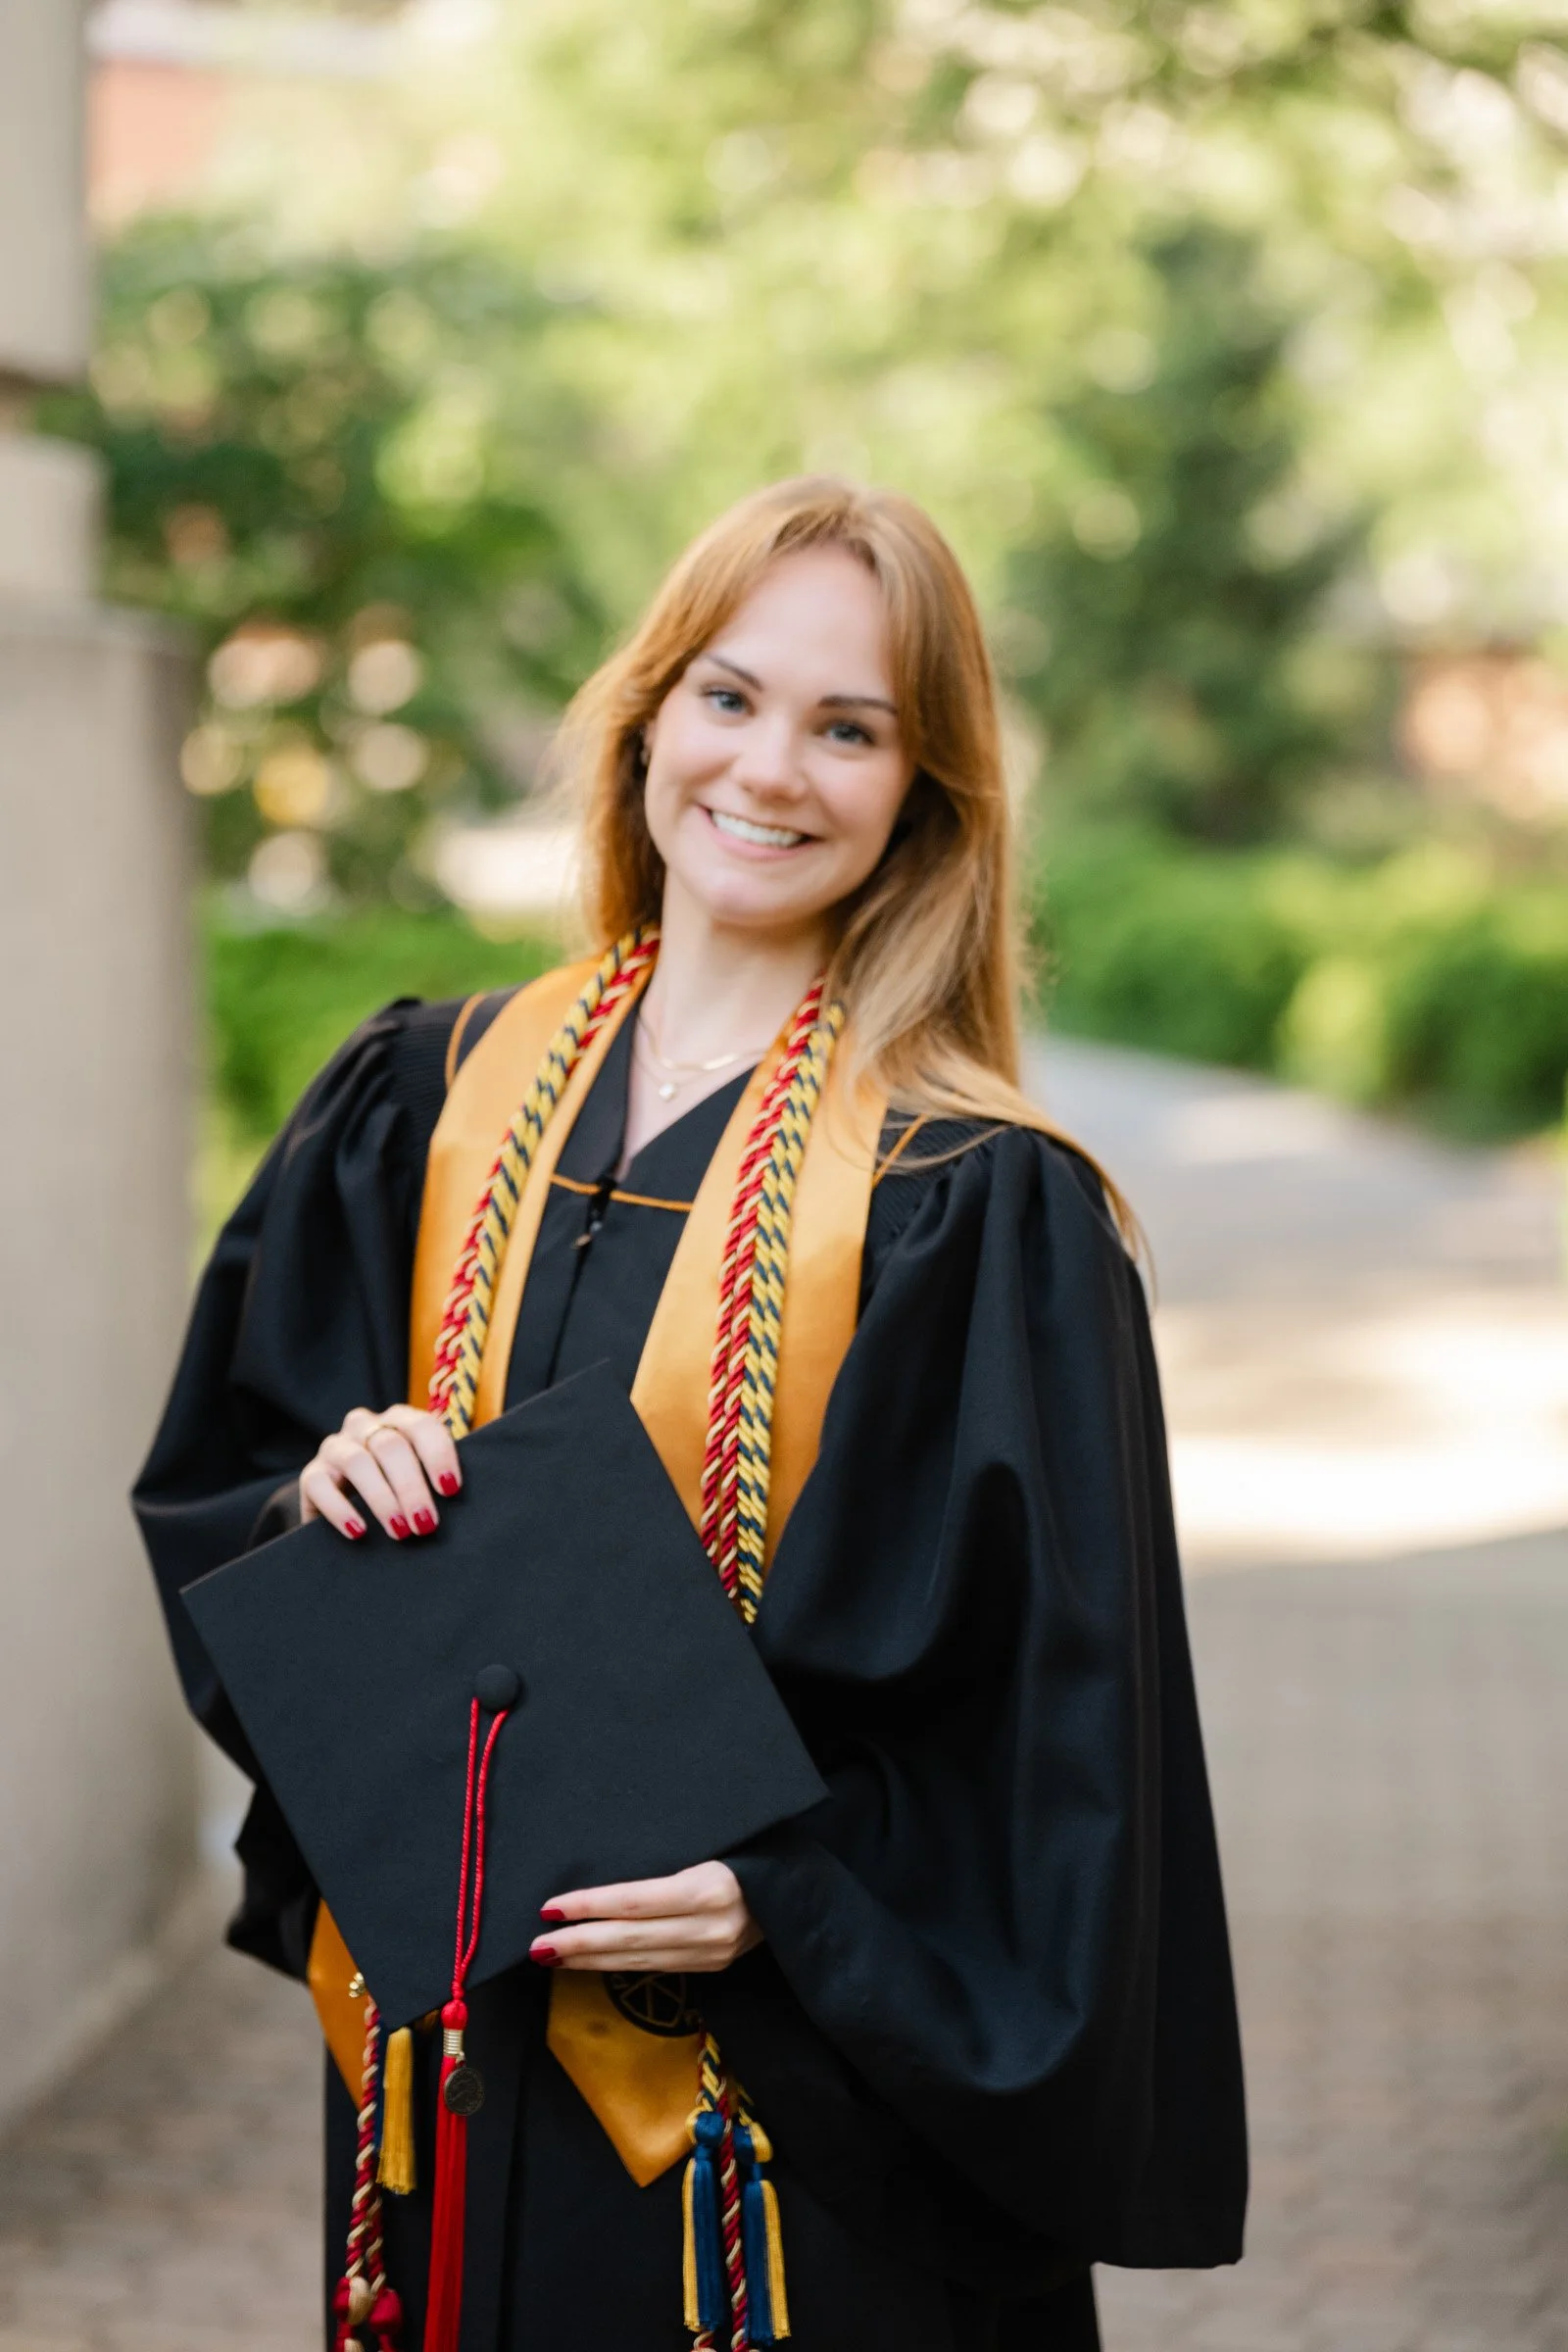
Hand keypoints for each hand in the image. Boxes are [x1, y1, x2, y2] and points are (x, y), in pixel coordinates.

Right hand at [298, 1403, 461, 1540]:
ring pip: (357, 1462)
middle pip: (391, 1446)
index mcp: (399, 1420)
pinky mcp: (311, 1474)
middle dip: (411, 1487)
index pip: (422, 1426)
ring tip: (399, 1531)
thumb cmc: (399, 1496)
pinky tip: (359, 1531)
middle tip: (425, 1524)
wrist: (347, 1513)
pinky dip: (340, 1509)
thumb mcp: (419, 1481)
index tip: (450, 1489)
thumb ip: (437, 1479)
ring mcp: (335, 1447)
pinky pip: (320, 1485)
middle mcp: (364, 1426)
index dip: (438, 1455)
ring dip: (381, 1498)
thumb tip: (458, 1498)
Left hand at [529, 1862, 761, 1973]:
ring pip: (639, 1960)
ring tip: (553, 1956)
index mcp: (710, 1889)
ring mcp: (713, 1953)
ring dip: (591, 1960)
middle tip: (537, 1945)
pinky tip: (593, 1962)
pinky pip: (655, 1966)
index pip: (634, 1901)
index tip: (551, 1908)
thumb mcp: (713, 1840)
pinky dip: (618, 1965)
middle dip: (579, 1943)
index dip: (590, 1907)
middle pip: (631, 1939)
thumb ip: (667, 1860)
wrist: (796, 1886)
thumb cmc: (748, 1848)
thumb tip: (605, 1874)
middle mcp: (711, 1928)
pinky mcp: (712, 1968)